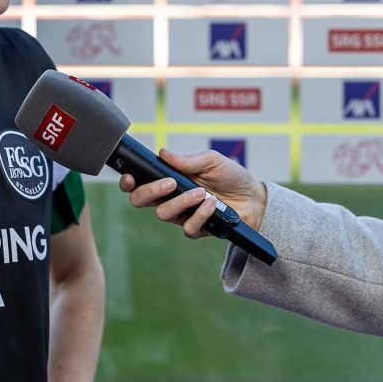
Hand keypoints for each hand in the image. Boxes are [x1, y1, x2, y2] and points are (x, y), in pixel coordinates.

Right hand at [118, 148, 267, 237]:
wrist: (254, 197)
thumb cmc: (231, 176)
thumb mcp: (211, 160)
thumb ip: (187, 160)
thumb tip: (162, 153)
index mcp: (168, 178)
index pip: (139, 182)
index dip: (128, 181)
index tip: (130, 176)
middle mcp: (170, 197)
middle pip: (140, 201)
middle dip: (149, 191)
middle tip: (170, 183)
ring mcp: (182, 214)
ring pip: (163, 214)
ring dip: (181, 202)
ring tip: (201, 192)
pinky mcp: (197, 229)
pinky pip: (187, 228)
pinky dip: (199, 215)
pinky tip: (212, 205)